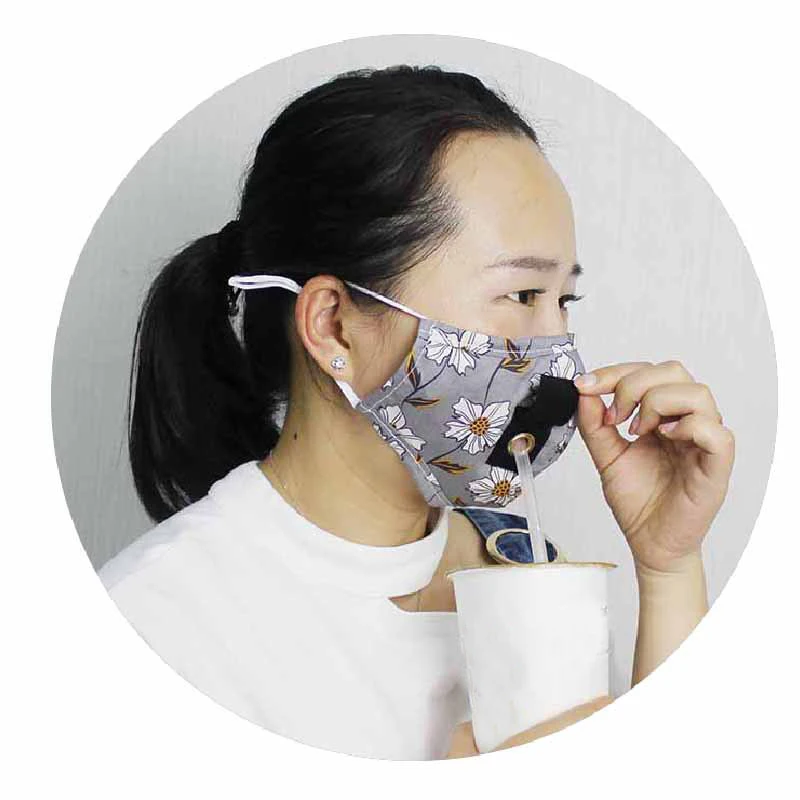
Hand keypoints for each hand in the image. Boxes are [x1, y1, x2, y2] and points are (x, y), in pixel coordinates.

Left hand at [574, 361, 734, 573]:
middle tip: (614, 417)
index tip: (585, 385)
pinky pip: (716, 432)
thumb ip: (593, 424)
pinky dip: (687, 427)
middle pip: (673, 371)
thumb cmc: (638, 501)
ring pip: (697, 393)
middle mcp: (686, 421)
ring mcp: (704, 441)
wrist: (648, 542)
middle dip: (633, 385)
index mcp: (663, 415)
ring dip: (657, 403)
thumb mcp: (605, 456)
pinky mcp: (716, 465)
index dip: (615, 372)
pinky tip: (664, 438)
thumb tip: (584, 390)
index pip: (647, 372)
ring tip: (637, 431)